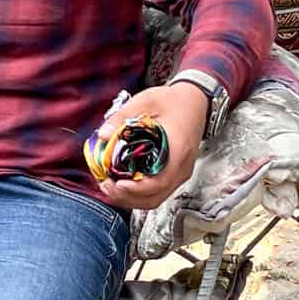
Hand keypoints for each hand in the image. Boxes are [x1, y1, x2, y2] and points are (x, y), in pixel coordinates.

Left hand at [92, 82, 206, 212]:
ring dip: (131, 198)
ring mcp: (180, 173)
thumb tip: (102, 135)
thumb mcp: (146, 101)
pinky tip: (123, 184)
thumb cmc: (174, 101)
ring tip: (110, 187)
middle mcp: (181, 167)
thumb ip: (123, 116)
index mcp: (177, 150)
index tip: (117, 184)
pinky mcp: (175, 174)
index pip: (160, 181)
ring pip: (155, 199)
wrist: (196, 101)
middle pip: (154, 197)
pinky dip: (138, 194)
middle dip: (127, 197)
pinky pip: (157, 192)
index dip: (137, 189)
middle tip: (106, 186)